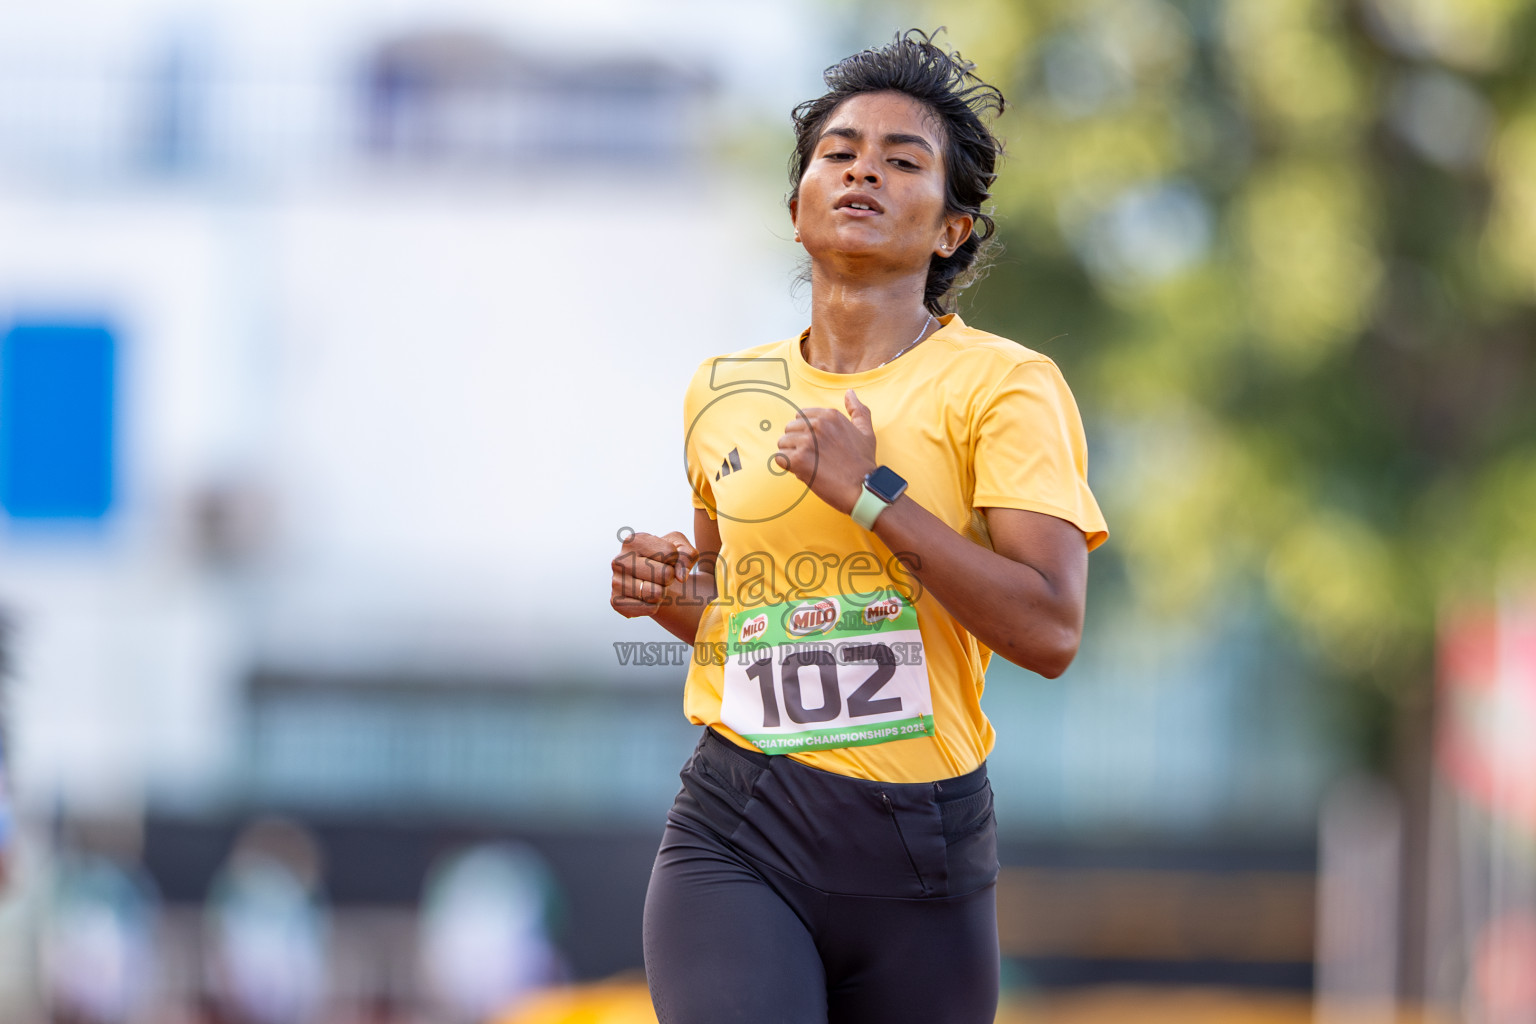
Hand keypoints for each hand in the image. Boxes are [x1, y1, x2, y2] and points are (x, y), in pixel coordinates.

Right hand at [611, 530, 697, 617]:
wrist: (651, 580)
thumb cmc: (666, 559)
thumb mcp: (680, 547)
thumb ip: (687, 554)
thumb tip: (681, 577)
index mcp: (633, 541)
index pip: (670, 553)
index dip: (675, 559)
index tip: (666, 560)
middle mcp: (619, 560)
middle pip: (665, 574)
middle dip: (669, 577)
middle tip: (661, 576)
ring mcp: (616, 581)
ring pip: (656, 593)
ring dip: (662, 592)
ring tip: (653, 586)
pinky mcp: (616, 602)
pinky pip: (649, 609)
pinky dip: (654, 606)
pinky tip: (646, 598)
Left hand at [774, 389, 877, 514]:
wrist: (862, 487)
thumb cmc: (863, 462)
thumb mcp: (866, 431)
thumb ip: (858, 410)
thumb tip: (850, 392)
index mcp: (830, 415)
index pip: (801, 415)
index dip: (806, 431)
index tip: (818, 445)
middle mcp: (818, 425)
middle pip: (789, 428)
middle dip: (796, 442)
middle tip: (813, 457)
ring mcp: (807, 441)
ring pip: (782, 443)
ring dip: (791, 455)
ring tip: (809, 465)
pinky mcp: (799, 460)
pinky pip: (779, 458)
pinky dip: (787, 467)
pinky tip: (803, 471)